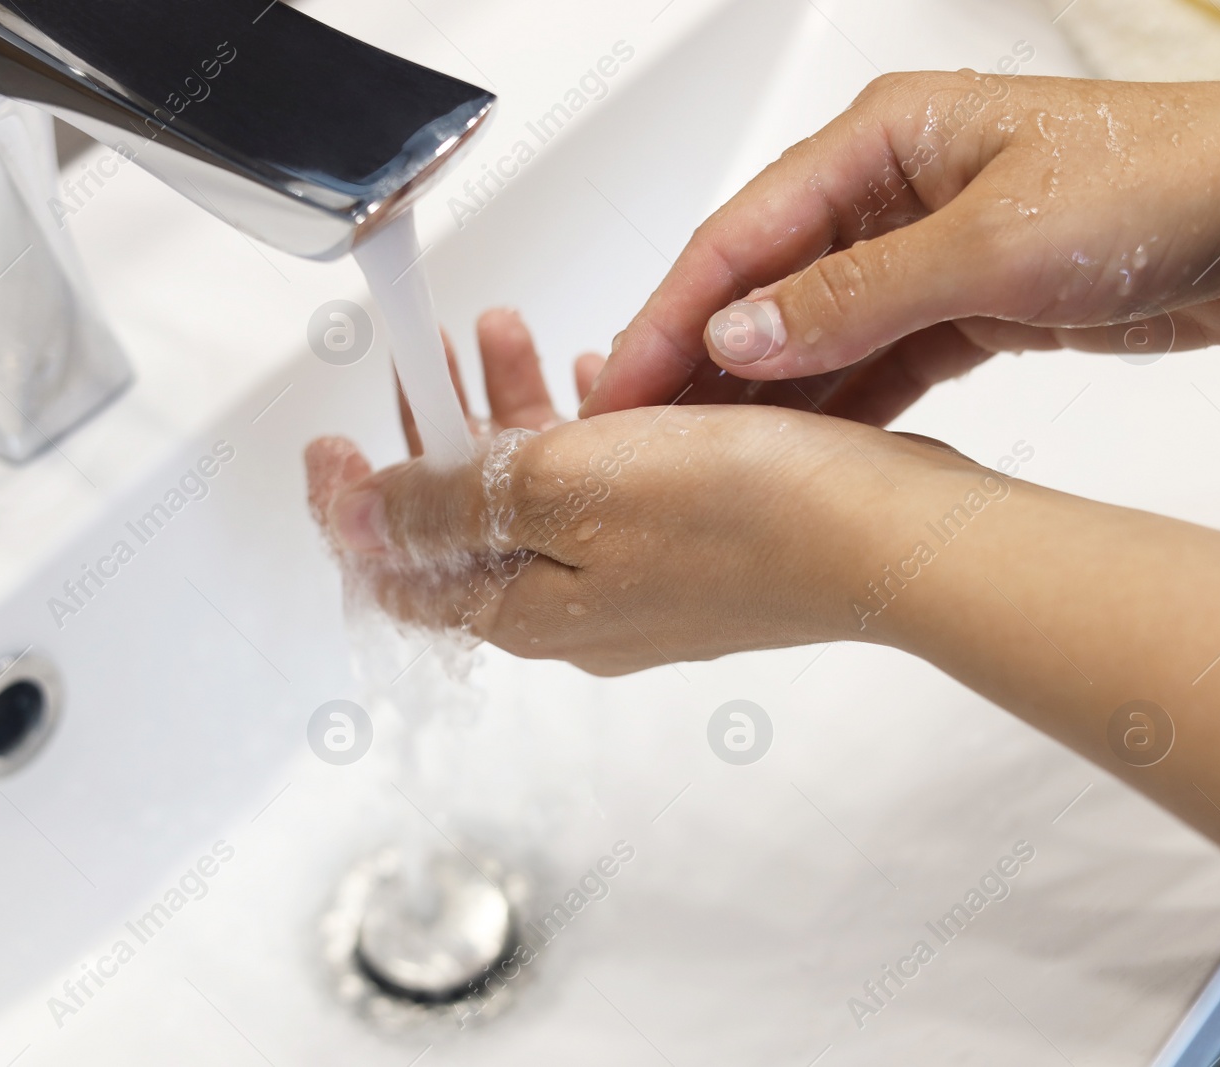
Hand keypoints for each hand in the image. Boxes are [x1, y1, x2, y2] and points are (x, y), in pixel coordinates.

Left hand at [305, 310, 967, 673]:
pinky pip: (609, 487)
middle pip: (466, 524)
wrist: (891, 537)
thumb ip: (452, 504)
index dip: (351, 506)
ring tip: (509, 334)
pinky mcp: (691, 549)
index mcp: (528, 607)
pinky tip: (601, 376)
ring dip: (511, 410)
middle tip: (430, 352)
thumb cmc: (749, 513)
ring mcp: (638, 582)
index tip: (328, 439)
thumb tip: (360, 518)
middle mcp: (576, 609)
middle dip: (436, 430)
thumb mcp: (569, 489)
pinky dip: (589, 427)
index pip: (399, 574)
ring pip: (538, 493)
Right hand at [579, 68, 1219, 425]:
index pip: (741, 239)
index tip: (619, 386)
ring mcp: (934, 250)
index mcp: (882, 141)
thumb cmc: (1173, 182)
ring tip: (704, 460)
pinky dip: (844, 407)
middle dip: (702, 362)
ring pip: (820, 332)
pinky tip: (804, 452)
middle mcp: (896, 191)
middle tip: (640, 437)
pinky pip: (884, 361)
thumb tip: (740, 337)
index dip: (671, 316)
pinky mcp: (977, 305)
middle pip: (766, 287)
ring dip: (766, 395)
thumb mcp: (994, 243)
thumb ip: (855, 294)